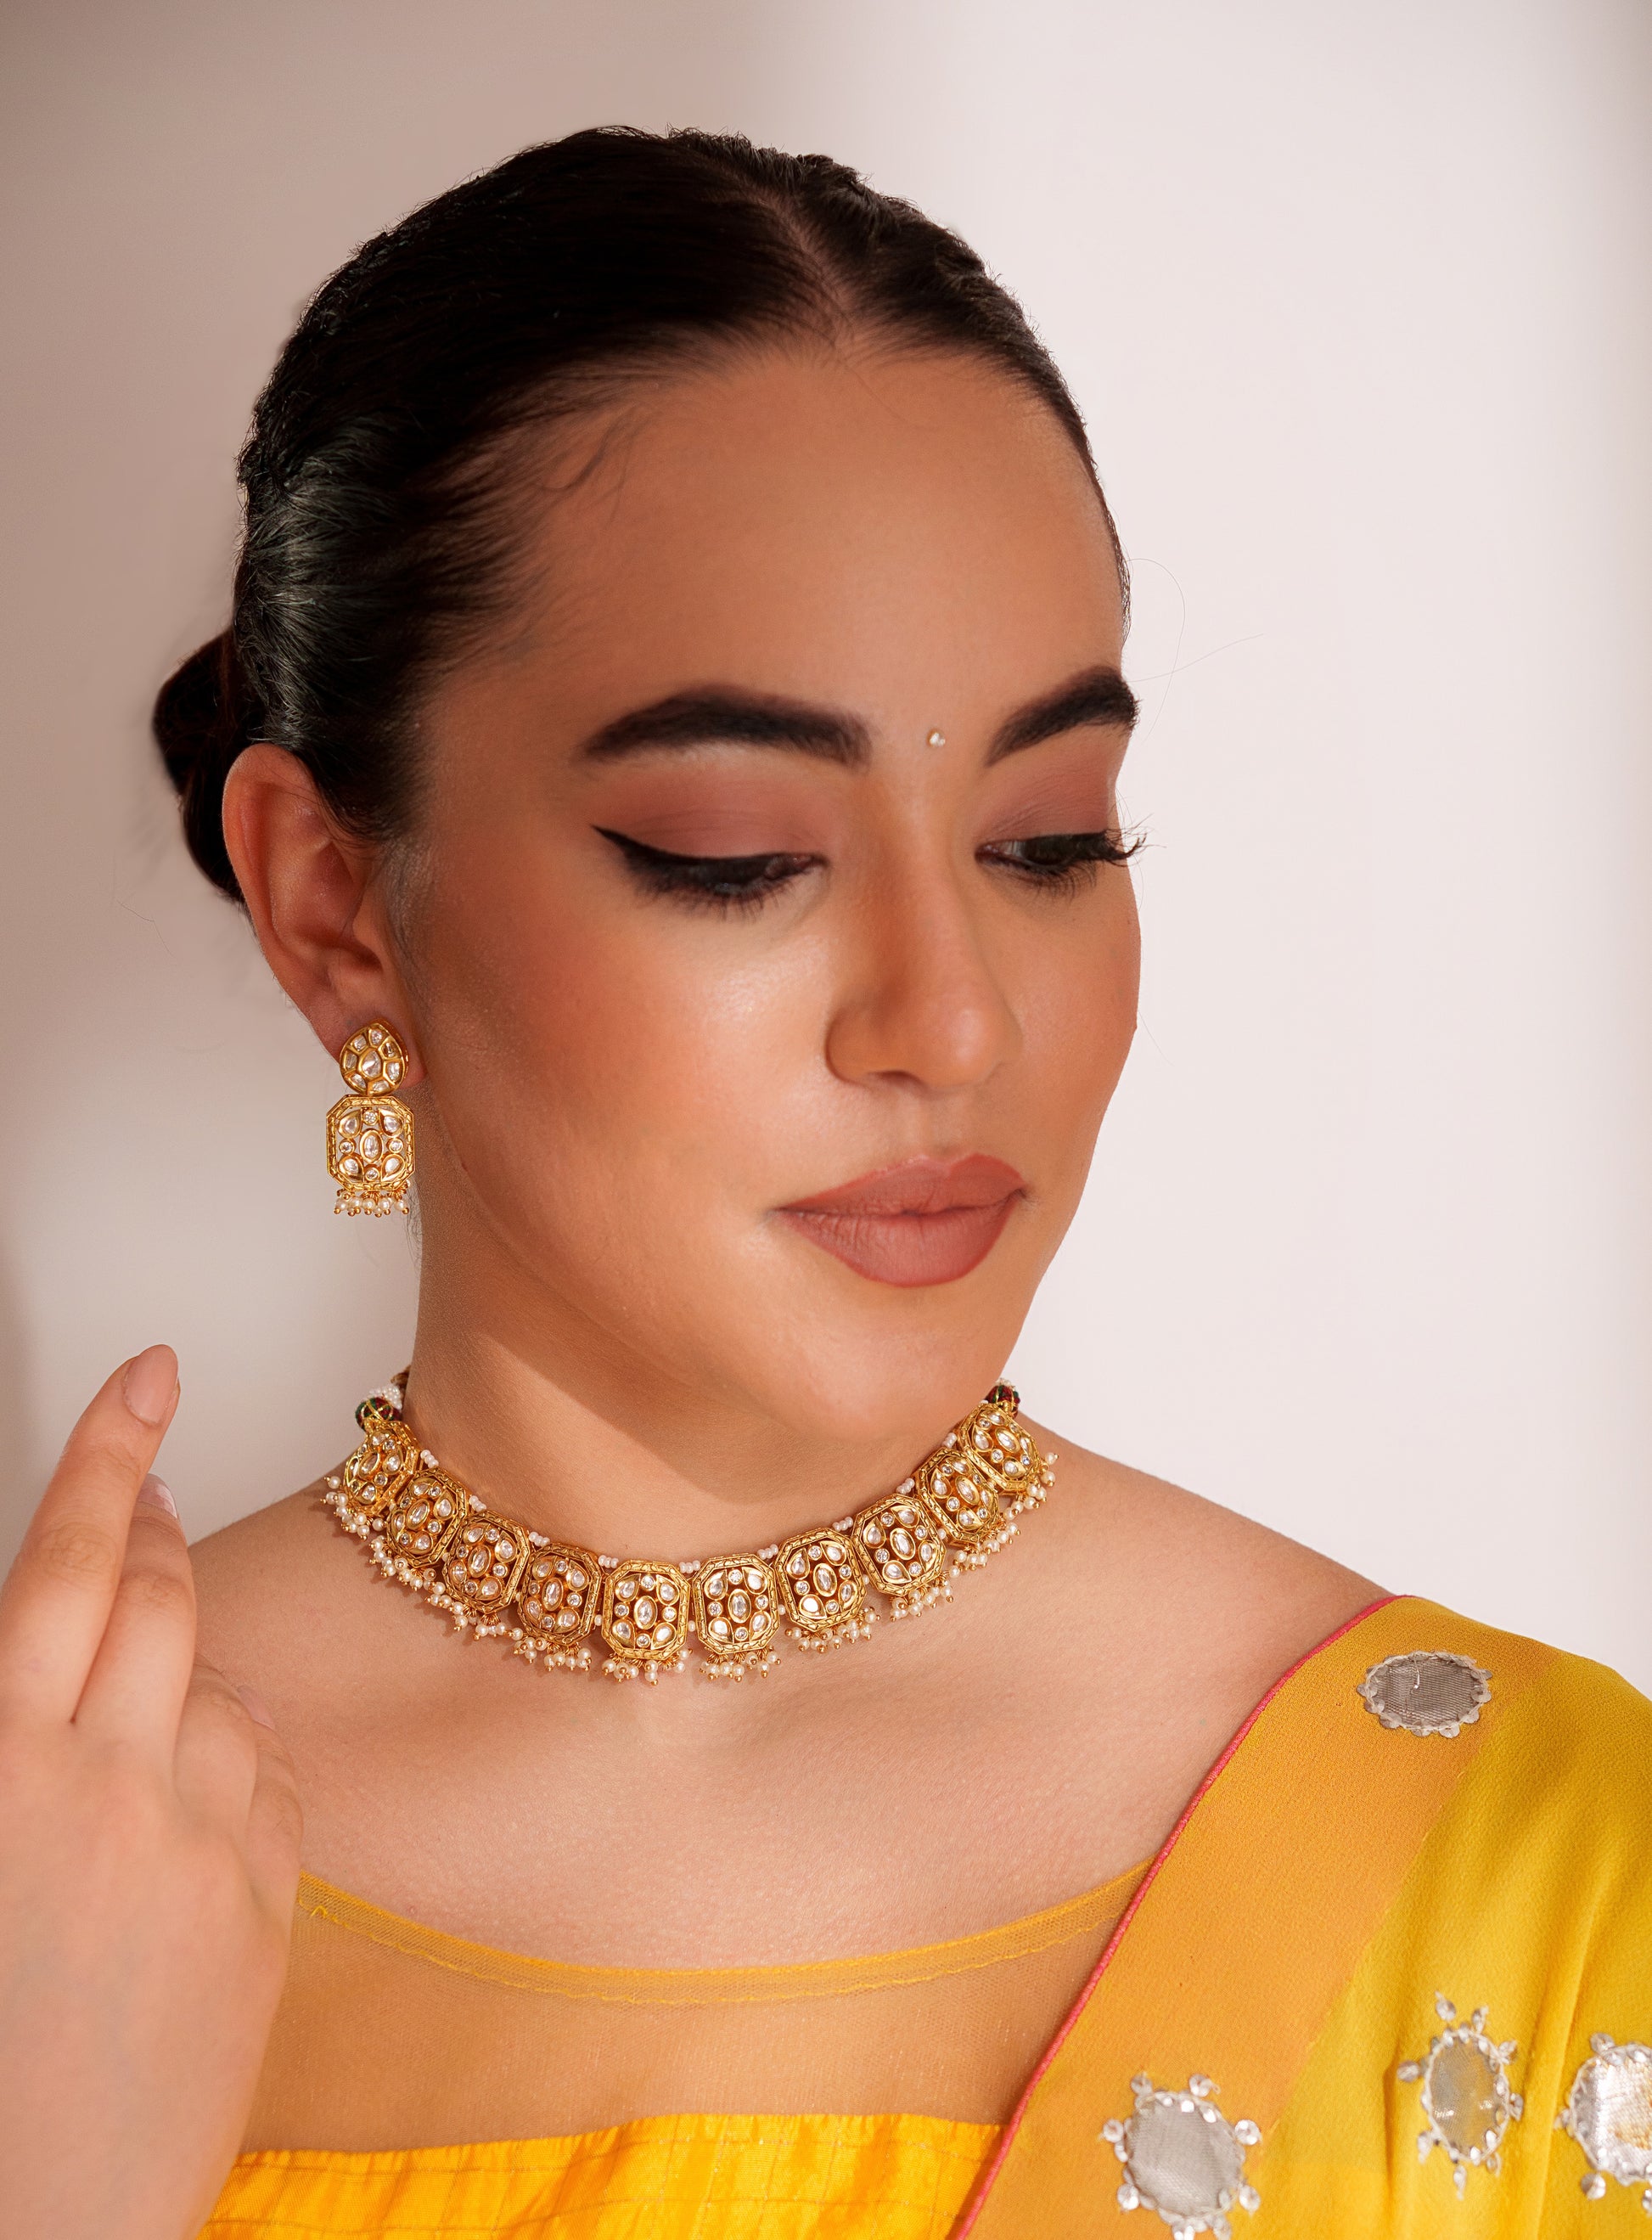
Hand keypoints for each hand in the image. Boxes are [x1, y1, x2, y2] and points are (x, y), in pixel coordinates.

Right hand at [0, 1347, 302, 2239]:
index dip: (108, 1452)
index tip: (148, 1372)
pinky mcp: (258, 1914)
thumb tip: (34, 1646)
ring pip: (215, 1680)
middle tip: (144, 1487)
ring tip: (146, 1661)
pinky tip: (189, 1771)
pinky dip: (229, 1747)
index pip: (65, 1564)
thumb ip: (2, 1730)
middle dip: (150, 1524)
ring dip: (184, 1646)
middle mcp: (100, 1789)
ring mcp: (194, 1849)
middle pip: (155, 1595)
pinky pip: (265, 1774)